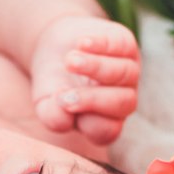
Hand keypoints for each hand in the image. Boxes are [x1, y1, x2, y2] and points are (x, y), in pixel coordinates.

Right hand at [30, 15, 139, 147]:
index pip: (108, 130)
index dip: (88, 122)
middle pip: (124, 104)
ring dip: (96, 67)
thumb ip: (53, 116)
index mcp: (105, 121)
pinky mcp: (126, 44)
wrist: (55, 48)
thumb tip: (64, 117)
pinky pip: (121, 46)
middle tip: (65, 94)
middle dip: (93, 99)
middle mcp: (122, 99)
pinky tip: (81, 43)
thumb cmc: (53, 83)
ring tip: (69, 61)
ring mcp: (128, 72)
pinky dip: (101, 45)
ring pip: (125, 73)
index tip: (62, 106)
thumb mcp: (45, 102)